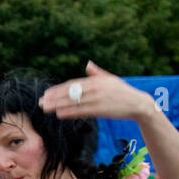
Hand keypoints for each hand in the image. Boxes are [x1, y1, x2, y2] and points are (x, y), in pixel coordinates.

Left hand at [40, 61, 154, 123]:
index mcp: (96, 80)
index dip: (58, 89)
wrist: (138, 104)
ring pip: (73, 102)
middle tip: (40, 101)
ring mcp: (98, 98)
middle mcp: (96, 88)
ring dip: (58, 105)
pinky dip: (70, 112)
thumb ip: (96, 73)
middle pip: (70, 92)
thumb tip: (88, 63)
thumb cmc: (122, 92)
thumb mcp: (110, 79)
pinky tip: (59, 114)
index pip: (73, 84)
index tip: (46, 93)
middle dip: (54, 97)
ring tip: (45, 108)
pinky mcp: (101, 109)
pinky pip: (82, 111)